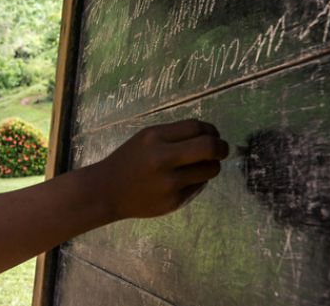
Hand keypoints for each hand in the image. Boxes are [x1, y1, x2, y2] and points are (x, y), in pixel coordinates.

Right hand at [90, 119, 229, 219]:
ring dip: (213, 165)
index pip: (196, 127)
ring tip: (204, 165)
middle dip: (222, 147)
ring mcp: (169, 183)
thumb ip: (175, 135)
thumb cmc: (129, 160)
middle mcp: (163, 159)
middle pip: (209, 148)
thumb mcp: (147, 138)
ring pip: (210, 170)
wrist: (107, 191)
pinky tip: (185, 179)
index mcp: (155, 137)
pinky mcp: (174, 201)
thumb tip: (211, 135)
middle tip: (221, 149)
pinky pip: (199, 186)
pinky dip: (198, 180)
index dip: (210, 129)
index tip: (212, 134)